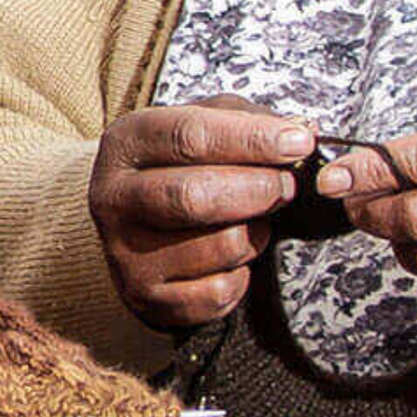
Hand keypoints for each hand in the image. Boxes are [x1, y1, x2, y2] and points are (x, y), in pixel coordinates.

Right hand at [89, 95, 314, 329]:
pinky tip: (236, 257)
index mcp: (126, 143)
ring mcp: (124, 252)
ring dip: (256, 233)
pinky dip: (242, 276)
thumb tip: (302, 128)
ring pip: (217, 246)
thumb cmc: (178, 165)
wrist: (132, 226)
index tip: (300, 141)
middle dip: (259, 188)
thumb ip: (247, 120)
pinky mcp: (145, 297)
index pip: (190, 135)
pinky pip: (217, 292)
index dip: (252, 139)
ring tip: (258, 220)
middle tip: (288, 185)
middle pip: (196, 195)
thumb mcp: (200, 125)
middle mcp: (115, 197)